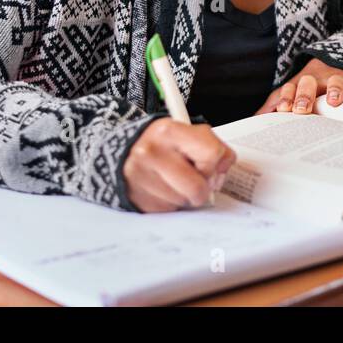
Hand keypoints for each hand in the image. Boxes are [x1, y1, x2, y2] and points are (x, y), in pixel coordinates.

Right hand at [121, 118, 235, 212]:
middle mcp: (151, 153)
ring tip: (172, 181)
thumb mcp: (186, 133)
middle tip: (192, 178)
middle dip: (202, 188)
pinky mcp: (136, 199)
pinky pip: (168, 211)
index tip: (208, 165)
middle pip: (198, 188)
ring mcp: (141, 178)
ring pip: (184, 202)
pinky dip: (170, 203)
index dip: (215, 164)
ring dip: (184, 196)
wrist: (121, 155)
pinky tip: (161, 189)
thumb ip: (212, 147)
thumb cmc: (162, 145)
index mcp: (169, 131)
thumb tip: (221, 172)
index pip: (212, 154)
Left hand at [256, 58, 342, 114]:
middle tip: (301, 109)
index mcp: (298, 84)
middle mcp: (317, 80)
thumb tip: (253, 120)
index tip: (285, 109)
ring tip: (334, 101)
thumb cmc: (308, 86)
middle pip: (308, 84)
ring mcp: (337, 80)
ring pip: (335, 82)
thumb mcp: (289, 92)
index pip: (289, 89)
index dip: (287, 98)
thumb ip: (273, 105)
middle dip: (304, 96)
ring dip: (335, 90)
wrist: (333, 59)